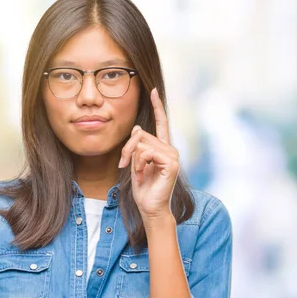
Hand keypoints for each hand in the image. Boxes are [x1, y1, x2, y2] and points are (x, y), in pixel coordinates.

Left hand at [119, 88, 179, 219]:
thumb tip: (138, 128)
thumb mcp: (136, 162)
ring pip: (141, 143)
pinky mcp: (171, 163)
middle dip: (127, 149)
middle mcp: (169, 148)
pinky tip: (144, 175)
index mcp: (162, 147)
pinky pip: (147, 153)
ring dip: (133, 159)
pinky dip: (140, 164)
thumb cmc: (143, 188)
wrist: (150, 207)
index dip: (156, 106)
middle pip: (140, 134)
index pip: (160, 122)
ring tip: (139, 173)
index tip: (152, 90)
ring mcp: (172, 155)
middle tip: (124, 165)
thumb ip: (137, 145)